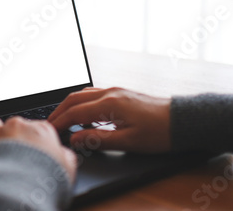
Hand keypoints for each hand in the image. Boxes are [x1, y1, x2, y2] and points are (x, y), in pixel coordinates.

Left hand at [0, 116, 76, 181]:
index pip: (39, 128)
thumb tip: (66, 155)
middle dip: (15, 137)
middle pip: (15, 125)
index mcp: (41, 130)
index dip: (37, 141)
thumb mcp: (67, 169)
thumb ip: (66, 157)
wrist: (18, 188)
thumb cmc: (44, 178)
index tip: (36, 152)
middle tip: (17, 155)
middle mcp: (18, 126)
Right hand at [48, 87, 171, 152]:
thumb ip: (99, 139)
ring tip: (63, 119)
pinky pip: (94, 94)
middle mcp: (110, 92)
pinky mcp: (121, 94)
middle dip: (59, 111)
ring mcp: (116, 91)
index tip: (49, 131)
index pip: (75, 112)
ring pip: (83, 94)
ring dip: (70, 105)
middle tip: (50, 124)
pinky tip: (84, 115)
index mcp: (110, 104)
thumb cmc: (160, 132)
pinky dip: (82, 103)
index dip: (59, 122)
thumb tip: (75, 138)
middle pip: (75, 98)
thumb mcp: (129, 141)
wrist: (183, 120)